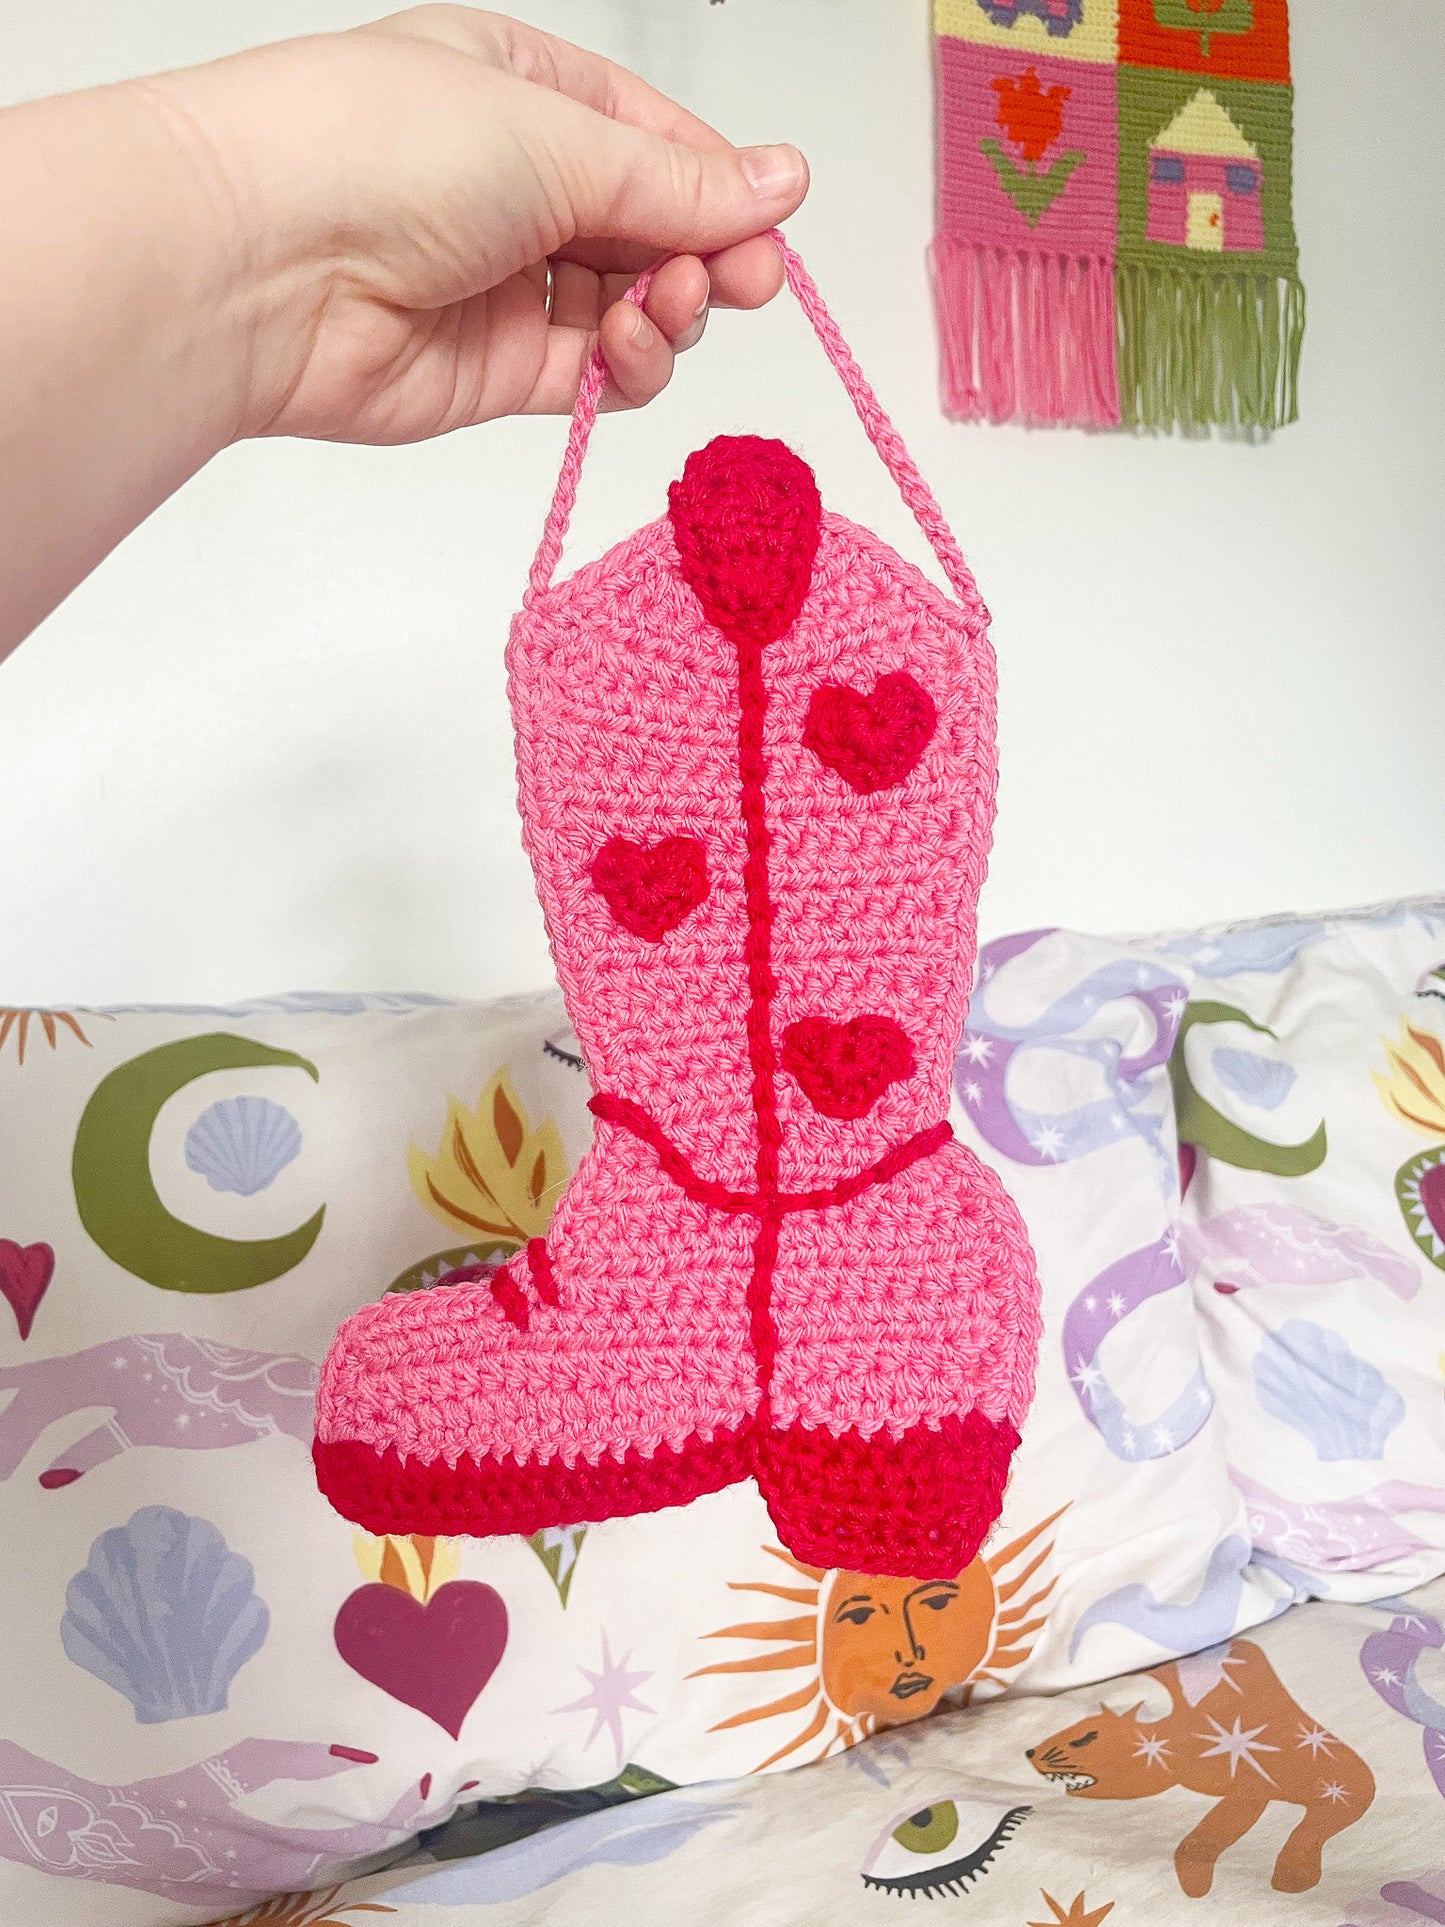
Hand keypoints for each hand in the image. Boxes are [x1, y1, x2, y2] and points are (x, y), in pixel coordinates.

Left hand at [138, 6, 810, 442]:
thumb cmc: (376, 150)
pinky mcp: (497, 369)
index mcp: (525, 87)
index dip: (721, 186)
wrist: (260, 265)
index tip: (768, 225)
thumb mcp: (557, 137)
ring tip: (658, 309)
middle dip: (706, 255)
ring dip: (668, 314)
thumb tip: (785, 181)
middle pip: (655, 230)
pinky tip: (623, 347)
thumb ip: (678, 182)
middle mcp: (518, 183)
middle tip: (743, 281)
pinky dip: (627, 367)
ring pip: (634, 308)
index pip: (656, 139)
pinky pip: (595, 374)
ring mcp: (508, 281)